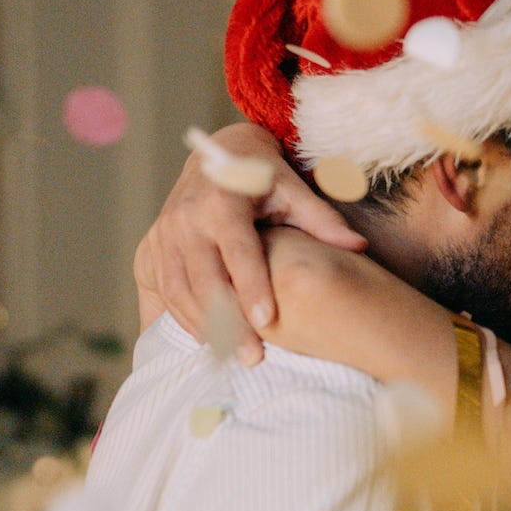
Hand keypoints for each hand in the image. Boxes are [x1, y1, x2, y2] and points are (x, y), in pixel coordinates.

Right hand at [134, 122, 365, 364]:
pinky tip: (205, 342)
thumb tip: (359, 246)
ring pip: (178, 290)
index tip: (267, 320)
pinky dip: (181, 319)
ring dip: (202, 327)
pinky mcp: (152, 247)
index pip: (238, 250)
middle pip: (203, 279)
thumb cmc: (261, 175)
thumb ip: (322, 220)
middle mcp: (186, 218)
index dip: (250, 286)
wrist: (219, 153)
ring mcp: (164, 234)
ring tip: (232, 356)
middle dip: (226, 321)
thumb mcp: (292, 189)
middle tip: (253, 358)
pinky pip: (162, 291)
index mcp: (222, 201)